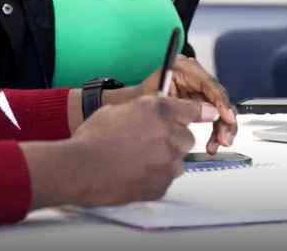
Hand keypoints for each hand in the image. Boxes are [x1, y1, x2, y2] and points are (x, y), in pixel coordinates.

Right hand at [66, 96, 218, 206]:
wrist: (82, 168)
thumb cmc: (92, 138)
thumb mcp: (115, 110)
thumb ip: (140, 110)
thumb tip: (149, 113)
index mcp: (155, 111)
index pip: (189, 110)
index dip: (199, 112)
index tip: (210, 113)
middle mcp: (167, 134)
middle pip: (186, 137)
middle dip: (173, 137)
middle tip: (150, 140)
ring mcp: (167, 161)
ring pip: (178, 159)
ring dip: (165, 157)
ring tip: (139, 158)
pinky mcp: (162, 184)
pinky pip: (167, 177)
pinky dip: (156, 174)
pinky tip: (136, 170)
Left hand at [109, 55, 236, 153]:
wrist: (131, 105)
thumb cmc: (140, 100)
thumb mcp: (159, 102)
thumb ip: (183, 105)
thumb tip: (212, 114)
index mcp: (182, 67)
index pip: (208, 83)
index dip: (220, 101)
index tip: (227, 118)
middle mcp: (194, 74)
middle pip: (218, 96)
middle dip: (224, 120)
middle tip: (224, 139)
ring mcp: (198, 87)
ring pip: (220, 107)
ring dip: (223, 128)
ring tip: (218, 144)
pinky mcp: (200, 100)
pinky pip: (215, 114)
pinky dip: (216, 130)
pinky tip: (213, 143)